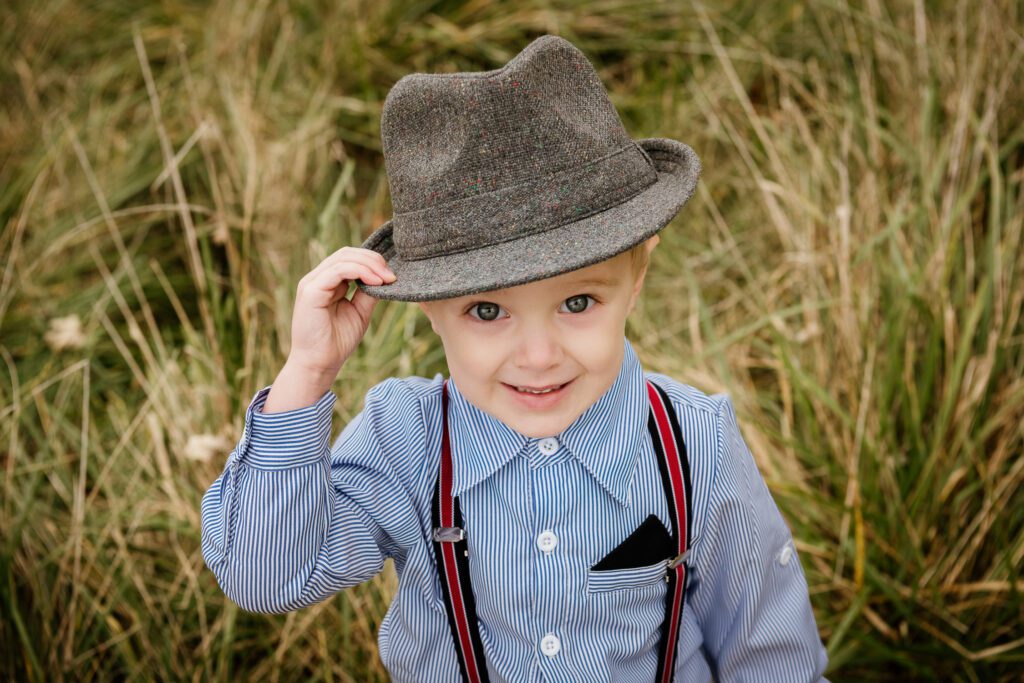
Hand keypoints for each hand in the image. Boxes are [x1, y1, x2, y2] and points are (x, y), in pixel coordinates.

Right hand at [286, 246, 395, 377]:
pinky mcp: (311, 291)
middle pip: (346, 253)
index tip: (392, 276)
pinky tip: (374, 282)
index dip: (372, 261)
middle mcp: (317, 278)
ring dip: (369, 265)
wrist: (320, 364)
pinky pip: (337, 271)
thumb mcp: (360, 312)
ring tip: (386, 278)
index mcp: (327, 282)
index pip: (349, 258)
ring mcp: (311, 283)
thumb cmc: (337, 341)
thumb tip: (386, 277)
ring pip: (343, 258)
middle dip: (373, 260)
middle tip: (392, 275)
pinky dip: (359, 272)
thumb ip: (368, 293)